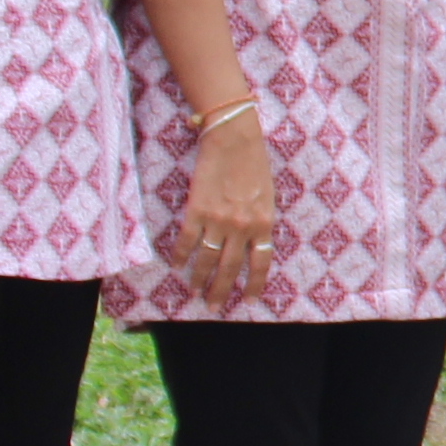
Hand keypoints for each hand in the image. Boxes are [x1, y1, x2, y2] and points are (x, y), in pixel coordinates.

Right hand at [178, 118, 281, 310]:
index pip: (260, 263)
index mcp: (263, 222)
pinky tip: (177, 266)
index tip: (248, 301)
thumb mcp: (268, 196)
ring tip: (195, 291)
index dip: (254, 284)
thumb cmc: (255, 164)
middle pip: (231, 268)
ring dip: (200, 278)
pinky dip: (181, 256)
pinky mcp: (197, 210)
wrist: (234, 139)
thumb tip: (254, 244)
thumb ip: (261, 221)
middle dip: (222, 290)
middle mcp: (242, 226)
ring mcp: (218, 220)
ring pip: (207, 259)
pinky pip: (187, 241)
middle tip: (213, 306)